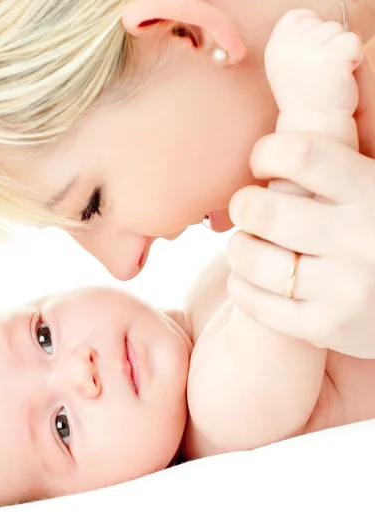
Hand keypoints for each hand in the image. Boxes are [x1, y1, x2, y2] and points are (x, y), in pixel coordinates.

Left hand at [226, 59, 374, 358]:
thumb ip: (341, 160)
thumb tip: (301, 100)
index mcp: (374, 190)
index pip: (299, 153)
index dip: (266, 153)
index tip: (263, 162)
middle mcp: (360, 237)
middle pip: (262, 208)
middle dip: (244, 205)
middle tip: (249, 210)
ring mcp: (344, 287)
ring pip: (250, 257)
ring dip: (238, 248)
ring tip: (250, 245)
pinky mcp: (327, 327)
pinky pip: (255, 302)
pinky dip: (241, 286)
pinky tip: (252, 279)